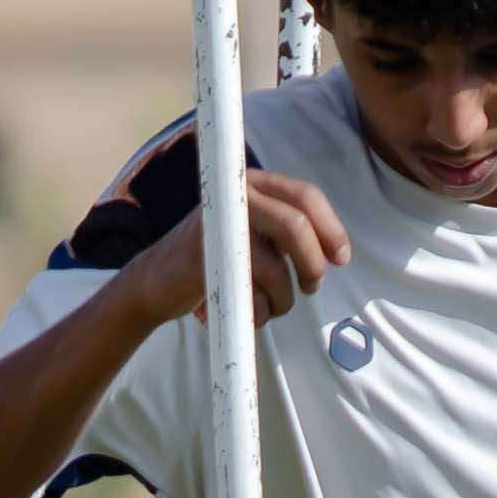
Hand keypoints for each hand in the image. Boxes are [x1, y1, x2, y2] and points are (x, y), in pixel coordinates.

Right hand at [125, 166, 348, 328]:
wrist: (156, 280)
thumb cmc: (215, 260)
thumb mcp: (254, 234)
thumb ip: (287, 232)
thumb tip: (333, 249)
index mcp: (252, 184)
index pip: (305, 195)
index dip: (331, 228)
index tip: (340, 258)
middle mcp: (234, 195)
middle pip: (295, 226)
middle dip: (312, 265)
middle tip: (310, 286)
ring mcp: (215, 224)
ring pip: (275, 269)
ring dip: (281, 300)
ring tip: (267, 305)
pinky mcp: (202, 258)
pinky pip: (248, 294)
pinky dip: (256, 313)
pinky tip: (245, 311)